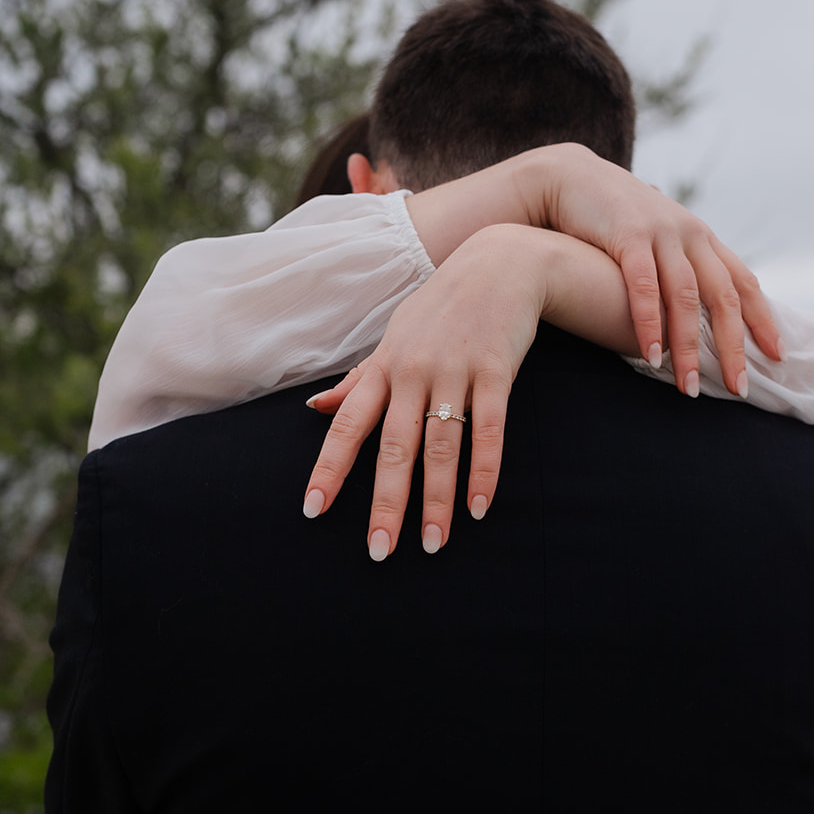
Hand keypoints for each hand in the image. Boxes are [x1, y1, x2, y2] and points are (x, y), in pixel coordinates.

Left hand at [302, 226, 546, 559]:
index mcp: (384, 367)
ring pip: (442, 446)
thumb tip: (316, 407)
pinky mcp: (496, 371)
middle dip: (386, 503)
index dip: (329, 468)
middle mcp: (414, 371)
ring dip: (438, 500)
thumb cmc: (441, 307)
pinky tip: (480, 508)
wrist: (499, 262)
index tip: (313, 510)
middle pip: (394, 447)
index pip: (348, 425)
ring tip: (435, 545)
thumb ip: (360, 378)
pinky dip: (485, 471)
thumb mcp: (394, 336)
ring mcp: (456, 371)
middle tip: (379, 551)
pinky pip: (490, 430)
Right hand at [406, 144, 782, 398]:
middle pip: (723, 296)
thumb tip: (693, 313)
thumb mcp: (656, 240)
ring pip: (687, 297)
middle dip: (733, 346)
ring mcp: (661, 233)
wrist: (568, 177)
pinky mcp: (628, 235)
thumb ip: (677, 269)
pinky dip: (649, 324)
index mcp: (701, 239)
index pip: (743, 282)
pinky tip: (651, 356)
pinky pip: (645, 287)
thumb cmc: (611, 220)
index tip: (777, 354)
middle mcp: (689, 234)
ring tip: (688, 386)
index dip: (762, 319)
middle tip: (739, 388)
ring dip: (688, 346)